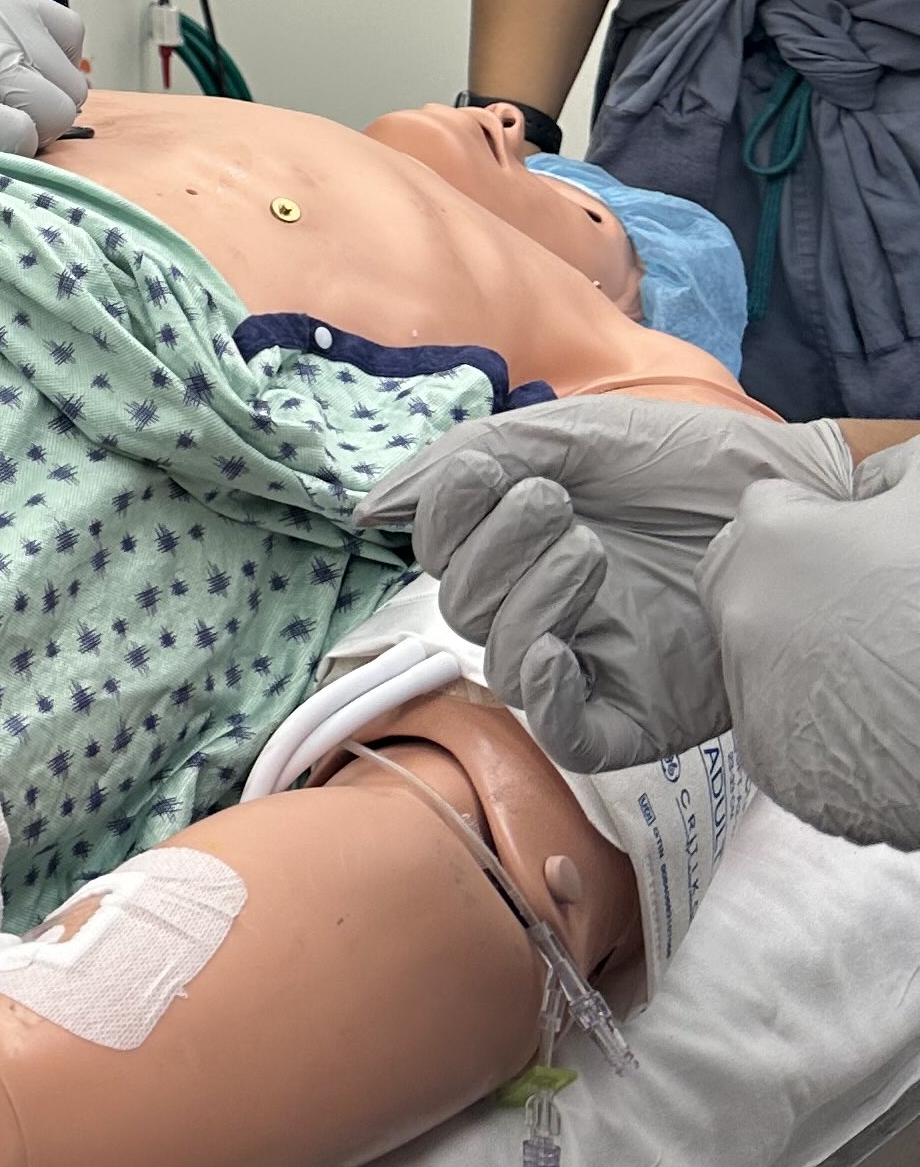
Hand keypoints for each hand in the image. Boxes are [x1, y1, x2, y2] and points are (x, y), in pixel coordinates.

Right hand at [0, 0, 88, 156]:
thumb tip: (25, 68)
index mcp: (2, 2)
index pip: (70, 36)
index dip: (48, 65)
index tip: (22, 82)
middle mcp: (8, 35)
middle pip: (68, 85)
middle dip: (40, 105)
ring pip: (56, 116)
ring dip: (28, 131)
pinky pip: (24, 142)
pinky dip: (5, 151)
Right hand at [354, 398, 855, 769]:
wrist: (796, 497)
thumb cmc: (691, 461)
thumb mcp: (574, 437)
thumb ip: (470, 460)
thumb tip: (371, 508)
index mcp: (522, 540)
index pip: (444, 549)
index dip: (448, 517)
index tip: (488, 473)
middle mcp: (546, 603)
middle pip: (463, 605)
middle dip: (493, 550)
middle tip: (552, 504)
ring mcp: (589, 661)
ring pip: (502, 658)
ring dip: (526, 599)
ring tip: (588, 553)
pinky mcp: (636, 713)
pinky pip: (564, 729)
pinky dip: (541, 695)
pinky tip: (552, 650)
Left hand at [703, 440, 919, 848]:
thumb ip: (892, 473)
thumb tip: (877, 477)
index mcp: (771, 538)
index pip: (768, 506)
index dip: (817, 518)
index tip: (855, 540)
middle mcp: (741, 611)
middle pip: (743, 577)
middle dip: (787, 581)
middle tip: (855, 603)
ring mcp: (751, 690)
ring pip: (756, 651)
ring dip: (797, 651)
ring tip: (872, 663)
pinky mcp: (771, 761)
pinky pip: (775, 724)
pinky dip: (809, 718)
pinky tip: (868, 715)